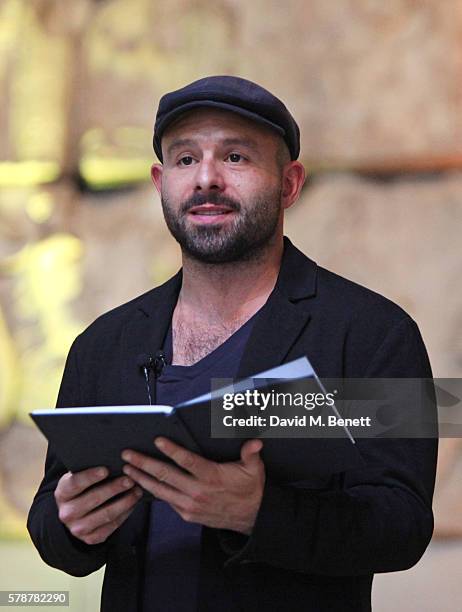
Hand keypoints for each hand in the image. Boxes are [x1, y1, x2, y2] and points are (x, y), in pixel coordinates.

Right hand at [55, 467, 142, 544]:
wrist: (76, 513)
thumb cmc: (83, 487)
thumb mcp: (79, 477)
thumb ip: (89, 469)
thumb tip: (112, 458)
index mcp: (62, 493)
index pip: (74, 484)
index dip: (90, 477)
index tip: (106, 469)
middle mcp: (67, 513)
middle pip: (93, 499)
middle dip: (114, 488)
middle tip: (130, 479)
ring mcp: (78, 529)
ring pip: (106, 515)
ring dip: (124, 502)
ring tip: (137, 490)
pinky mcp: (91, 539)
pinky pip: (112, 526)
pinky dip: (125, 513)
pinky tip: (134, 503)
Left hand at [122, 438, 264, 534]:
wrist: (251, 518)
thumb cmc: (250, 489)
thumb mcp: (254, 469)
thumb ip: (251, 454)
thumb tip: (255, 443)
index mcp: (211, 477)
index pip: (187, 461)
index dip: (171, 450)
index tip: (158, 440)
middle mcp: (198, 492)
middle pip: (165, 475)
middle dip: (144, 463)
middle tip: (128, 454)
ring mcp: (190, 505)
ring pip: (161, 490)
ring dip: (142, 478)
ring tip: (127, 469)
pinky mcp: (187, 514)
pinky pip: (167, 501)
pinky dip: (153, 492)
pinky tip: (142, 484)